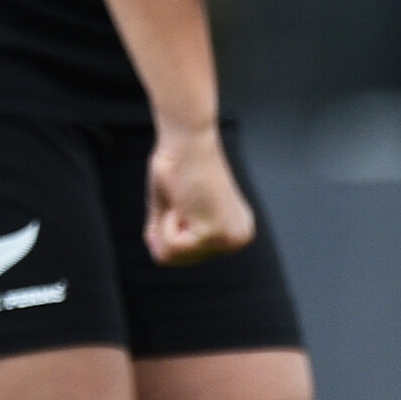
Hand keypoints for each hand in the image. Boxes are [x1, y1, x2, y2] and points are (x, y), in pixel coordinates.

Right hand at [145, 125, 255, 265]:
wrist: (188, 140)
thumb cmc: (178, 165)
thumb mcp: (173, 208)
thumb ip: (170, 235)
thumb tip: (161, 256)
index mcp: (234, 232)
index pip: (186, 253)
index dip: (170, 226)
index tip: (182, 199)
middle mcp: (239, 239)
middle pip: (179, 259)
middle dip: (167, 227)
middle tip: (181, 198)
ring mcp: (229, 240)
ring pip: (173, 255)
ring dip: (166, 224)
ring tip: (182, 199)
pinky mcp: (214, 235)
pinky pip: (171, 247)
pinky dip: (165, 222)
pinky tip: (182, 201)